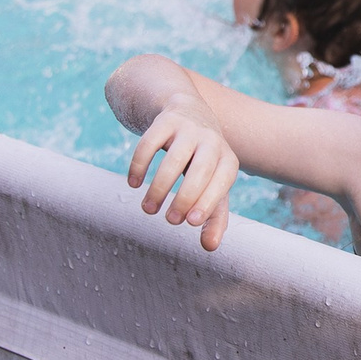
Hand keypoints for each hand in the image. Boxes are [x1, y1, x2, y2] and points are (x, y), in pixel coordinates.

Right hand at [125, 92, 238, 250]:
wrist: (188, 112)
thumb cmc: (202, 161)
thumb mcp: (213, 184)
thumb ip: (214, 216)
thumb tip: (210, 247)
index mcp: (227, 159)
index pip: (222, 181)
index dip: (208, 201)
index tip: (191, 222)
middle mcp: (211, 141)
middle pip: (200, 170)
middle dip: (185, 197)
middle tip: (170, 221)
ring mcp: (188, 128)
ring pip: (173, 158)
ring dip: (160, 187)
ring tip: (148, 209)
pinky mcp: (165, 121)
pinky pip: (150, 142)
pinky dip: (140, 164)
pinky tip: (133, 184)